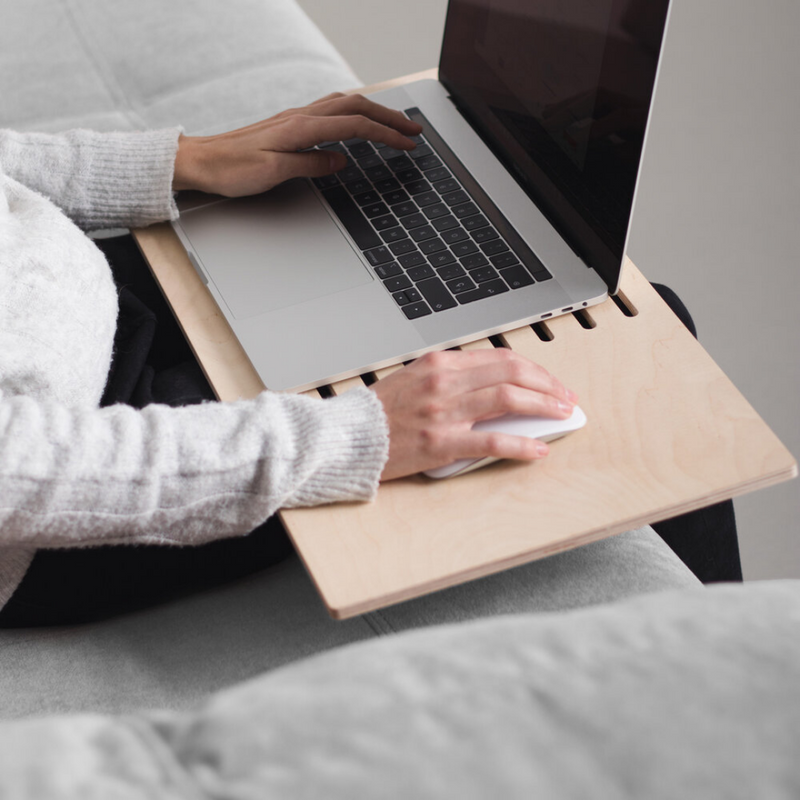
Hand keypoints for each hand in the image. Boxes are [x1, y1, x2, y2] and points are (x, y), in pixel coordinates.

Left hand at [173, 93, 421, 195]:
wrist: (202, 161)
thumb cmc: (232, 170)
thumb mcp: (274, 173)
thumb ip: (310, 164)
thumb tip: (340, 161)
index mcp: (301, 128)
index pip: (355, 126)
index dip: (386, 134)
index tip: (407, 144)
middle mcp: (301, 117)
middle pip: (356, 108)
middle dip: (390, 117)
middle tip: (414, 130)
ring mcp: (296, 118)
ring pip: (345, 104)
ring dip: (375, 112)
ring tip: (395, 124)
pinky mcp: (291, 124)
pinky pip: (332, 110)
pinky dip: (355, 113)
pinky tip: (359, 122)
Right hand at [371, 349, 578, 480]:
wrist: (347, 437)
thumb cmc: (379, 413)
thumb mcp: (414, 379)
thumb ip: (452, 378)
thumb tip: (494, 384)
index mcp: (439, 363)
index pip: (500, 357)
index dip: (532, 369)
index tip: (548, 380)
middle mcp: (444, 382)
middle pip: (512, 372)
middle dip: (547, 383)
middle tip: (564, 396)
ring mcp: (444, 412)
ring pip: (509, 399)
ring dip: (543, 406)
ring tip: (561, 415)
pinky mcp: (441, 443)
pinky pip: (492, 441)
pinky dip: (522, 445)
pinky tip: (538, 449)